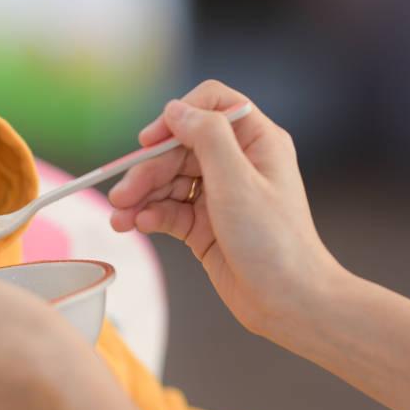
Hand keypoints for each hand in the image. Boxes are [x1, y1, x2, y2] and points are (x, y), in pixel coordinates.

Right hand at [109, 80, 342, 335]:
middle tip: (121, 194)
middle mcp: (238, 163)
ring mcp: (221, 195)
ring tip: (120, 218)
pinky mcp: (206, 225)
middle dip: (148, 169)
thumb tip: (175, 109)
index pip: (211, 105)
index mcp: (256, 141)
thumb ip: (207, 136)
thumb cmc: (275, 242)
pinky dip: (151, 215)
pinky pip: (170, 209)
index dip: (178, 117)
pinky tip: (139, 225)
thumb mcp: (238, 181)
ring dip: (141, 195)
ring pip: (169, 180)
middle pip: (180, 147)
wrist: (289, 303)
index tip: (150, 141)